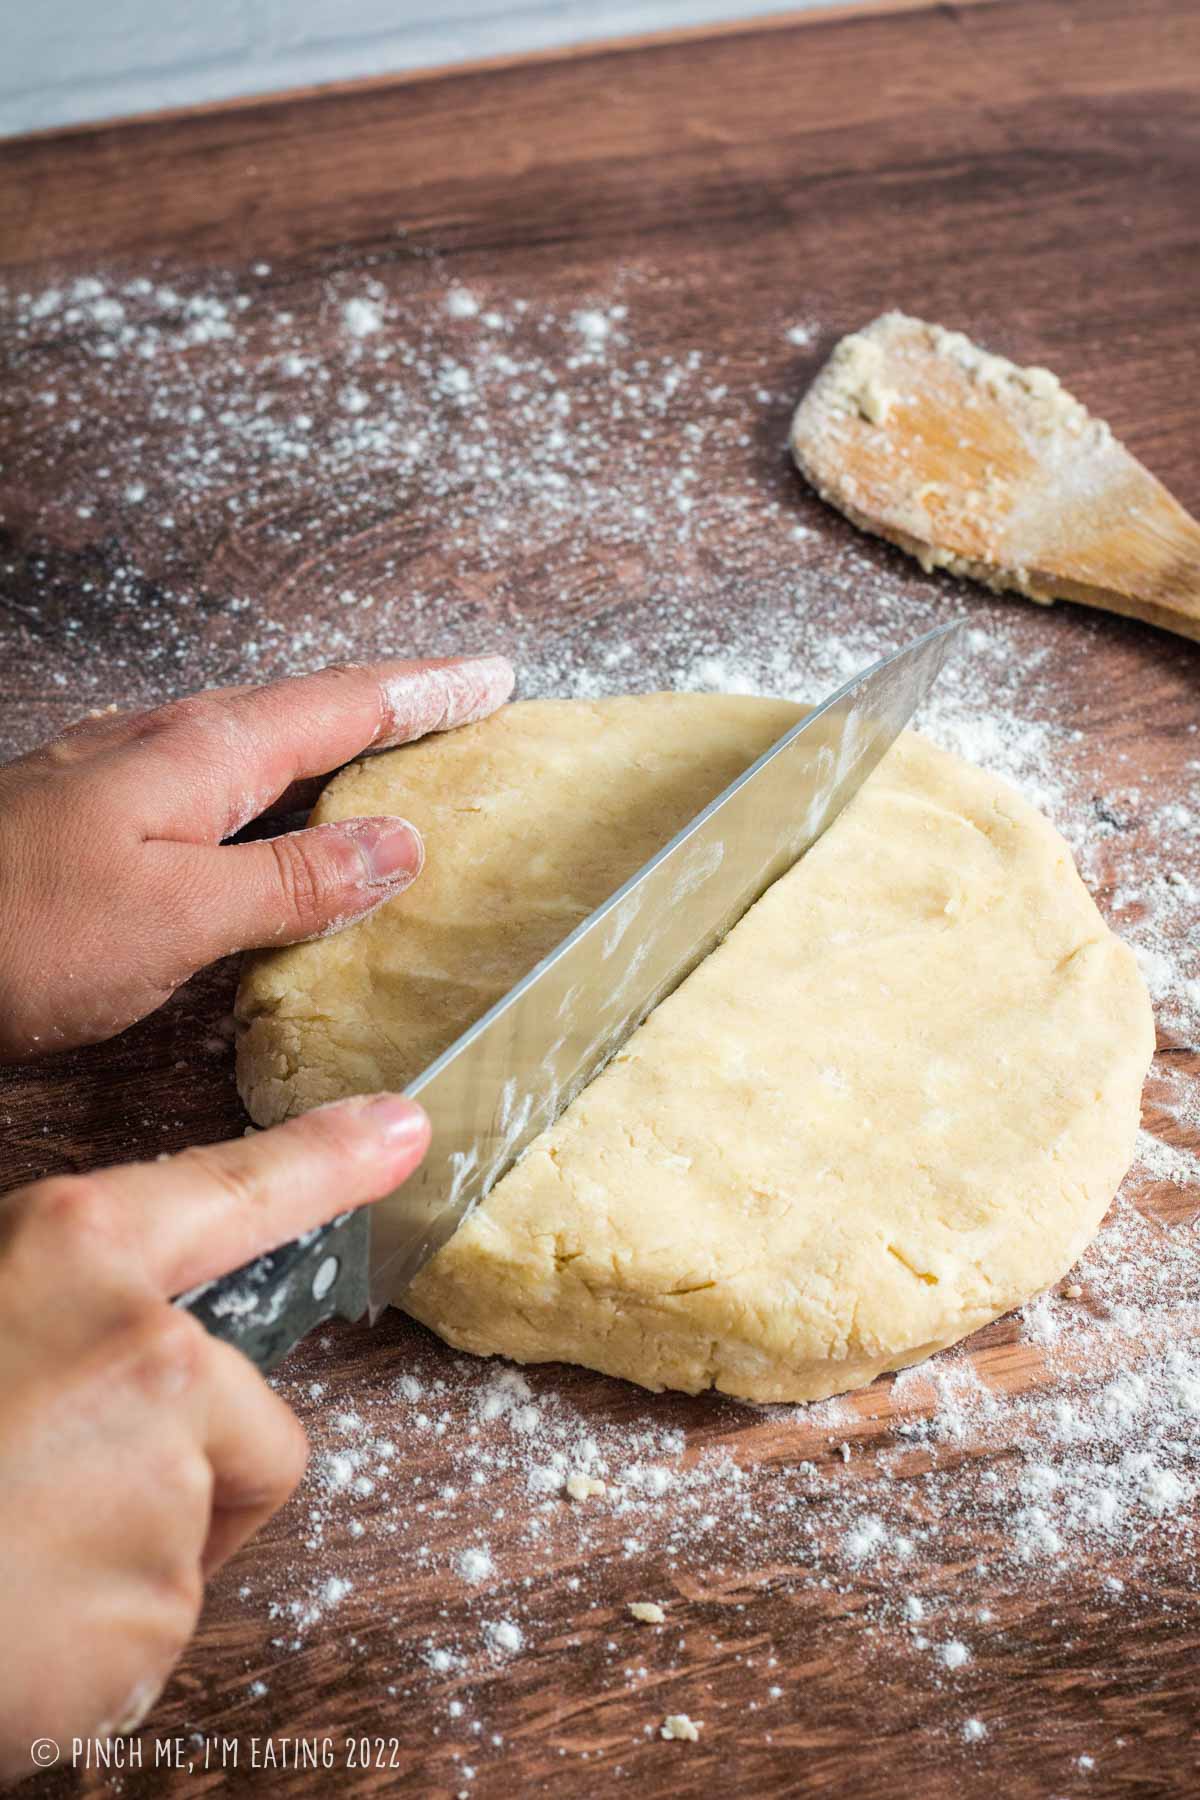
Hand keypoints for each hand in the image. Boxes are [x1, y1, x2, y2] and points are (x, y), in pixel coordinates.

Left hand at [0, 655, 512, 1060]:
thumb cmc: (17, 934)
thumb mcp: (176, 917)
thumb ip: (293, 882)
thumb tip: (400, 844)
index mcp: (202, 754)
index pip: (345, 704)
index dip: (427, 693)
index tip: (496, 677)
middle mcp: (165, 746)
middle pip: (306, 711)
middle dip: (390, 708)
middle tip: (459, 710)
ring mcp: (122, 778)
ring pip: (258, 748)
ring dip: (332, 748)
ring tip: (389, 760)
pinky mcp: (94, 821)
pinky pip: (217, 789)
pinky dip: (276, 794)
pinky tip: (274, 829)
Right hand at [0, 1091, 429, 1778]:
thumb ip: (33, 1297)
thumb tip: (85, 1307)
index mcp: (71, 1256)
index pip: (235, 1188)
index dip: (326, 1157)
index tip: (405, 1131)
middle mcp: (147, 1354)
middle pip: (241, 1417)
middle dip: (183, 1471)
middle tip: (49, 1498)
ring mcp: (161, 1485)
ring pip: (191, 1528)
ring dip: (121, 1558)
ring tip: (7, 1561)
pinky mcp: (153, 1613)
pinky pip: (153, 1624)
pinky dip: (95, 1643)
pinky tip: (13, 1628)